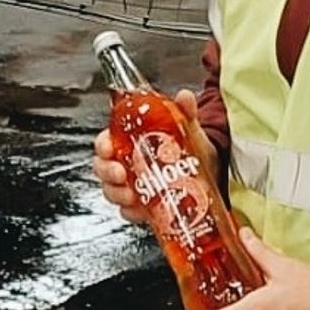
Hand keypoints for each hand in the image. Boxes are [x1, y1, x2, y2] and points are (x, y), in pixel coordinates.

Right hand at [92, 89, 215, 223]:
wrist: (208, 173)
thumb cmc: (189, 147)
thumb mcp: (187, 127)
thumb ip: (184, 110)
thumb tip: (185, 96)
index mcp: (130, 140)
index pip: (106, 140)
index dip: (102, 145)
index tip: (108, 148)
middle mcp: (127, 163)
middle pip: (103, 167)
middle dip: (107, 172)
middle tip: (121, 174)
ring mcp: (133, 186)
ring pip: (112, 191)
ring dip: (117, 194)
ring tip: (132, 195)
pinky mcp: (143, 206)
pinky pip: (128, 212)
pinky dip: (131, 212)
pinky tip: (141, 210)